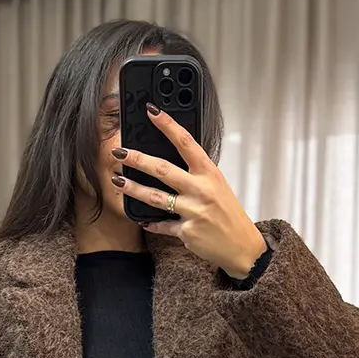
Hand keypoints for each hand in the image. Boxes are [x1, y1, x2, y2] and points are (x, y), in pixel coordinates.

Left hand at [111, 104, 266, 277]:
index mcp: (209, 173)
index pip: (186, 143)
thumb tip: (171, 157)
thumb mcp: (217, 185)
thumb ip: (196, 172)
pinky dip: (151, 223)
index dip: (168, 125)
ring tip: (117, 181)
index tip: (152, 112)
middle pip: (163, 169)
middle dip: (137, 159)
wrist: (241, 245)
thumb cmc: (228, 212)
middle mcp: (201, 190)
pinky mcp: (187, 232)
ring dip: (133, 188)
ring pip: (156, 197)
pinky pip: (162, 225)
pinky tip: (142, 220)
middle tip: (119, 151)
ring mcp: (194, 211)